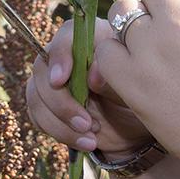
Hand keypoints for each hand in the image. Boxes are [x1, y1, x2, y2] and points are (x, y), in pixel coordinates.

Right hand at [24, 14, 153, 153]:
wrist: (138, 129)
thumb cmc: (143, 98)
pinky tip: (85, 142)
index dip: (59, 55)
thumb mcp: (138, 89)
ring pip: (36, 95)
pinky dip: (59, 132)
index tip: (60, 80)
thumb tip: (92, 76)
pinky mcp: (49, 105)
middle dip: (60, 101)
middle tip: (85, 123)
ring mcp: (56, 81)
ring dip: (59, 121)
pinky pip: (38, 116)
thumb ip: (114, 78)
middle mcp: (69, 57)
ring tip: (91, 138)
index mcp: (94, 40)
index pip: (66, 36)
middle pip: (43, 68)